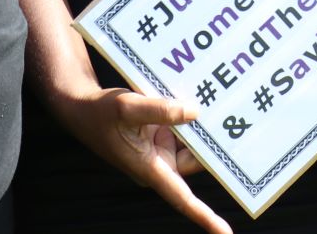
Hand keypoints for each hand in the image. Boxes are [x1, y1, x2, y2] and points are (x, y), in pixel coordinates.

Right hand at [56, 86, 232, 233]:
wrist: (83, 107)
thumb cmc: (101, 113)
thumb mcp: (128, 107)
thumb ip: (160, 110)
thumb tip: (194, 113)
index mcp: (149, 169)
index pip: (182, 198)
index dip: (205, 216)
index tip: (226, 233)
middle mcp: (159, 164)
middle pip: (196, 160)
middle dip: (211, 143)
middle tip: (233, 118)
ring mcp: (161, 149)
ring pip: (193, 142)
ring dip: (201, 126)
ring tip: (212, 100)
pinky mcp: (161, 135)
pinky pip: (185, 129)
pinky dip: (190, 116)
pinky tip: (196, 96)